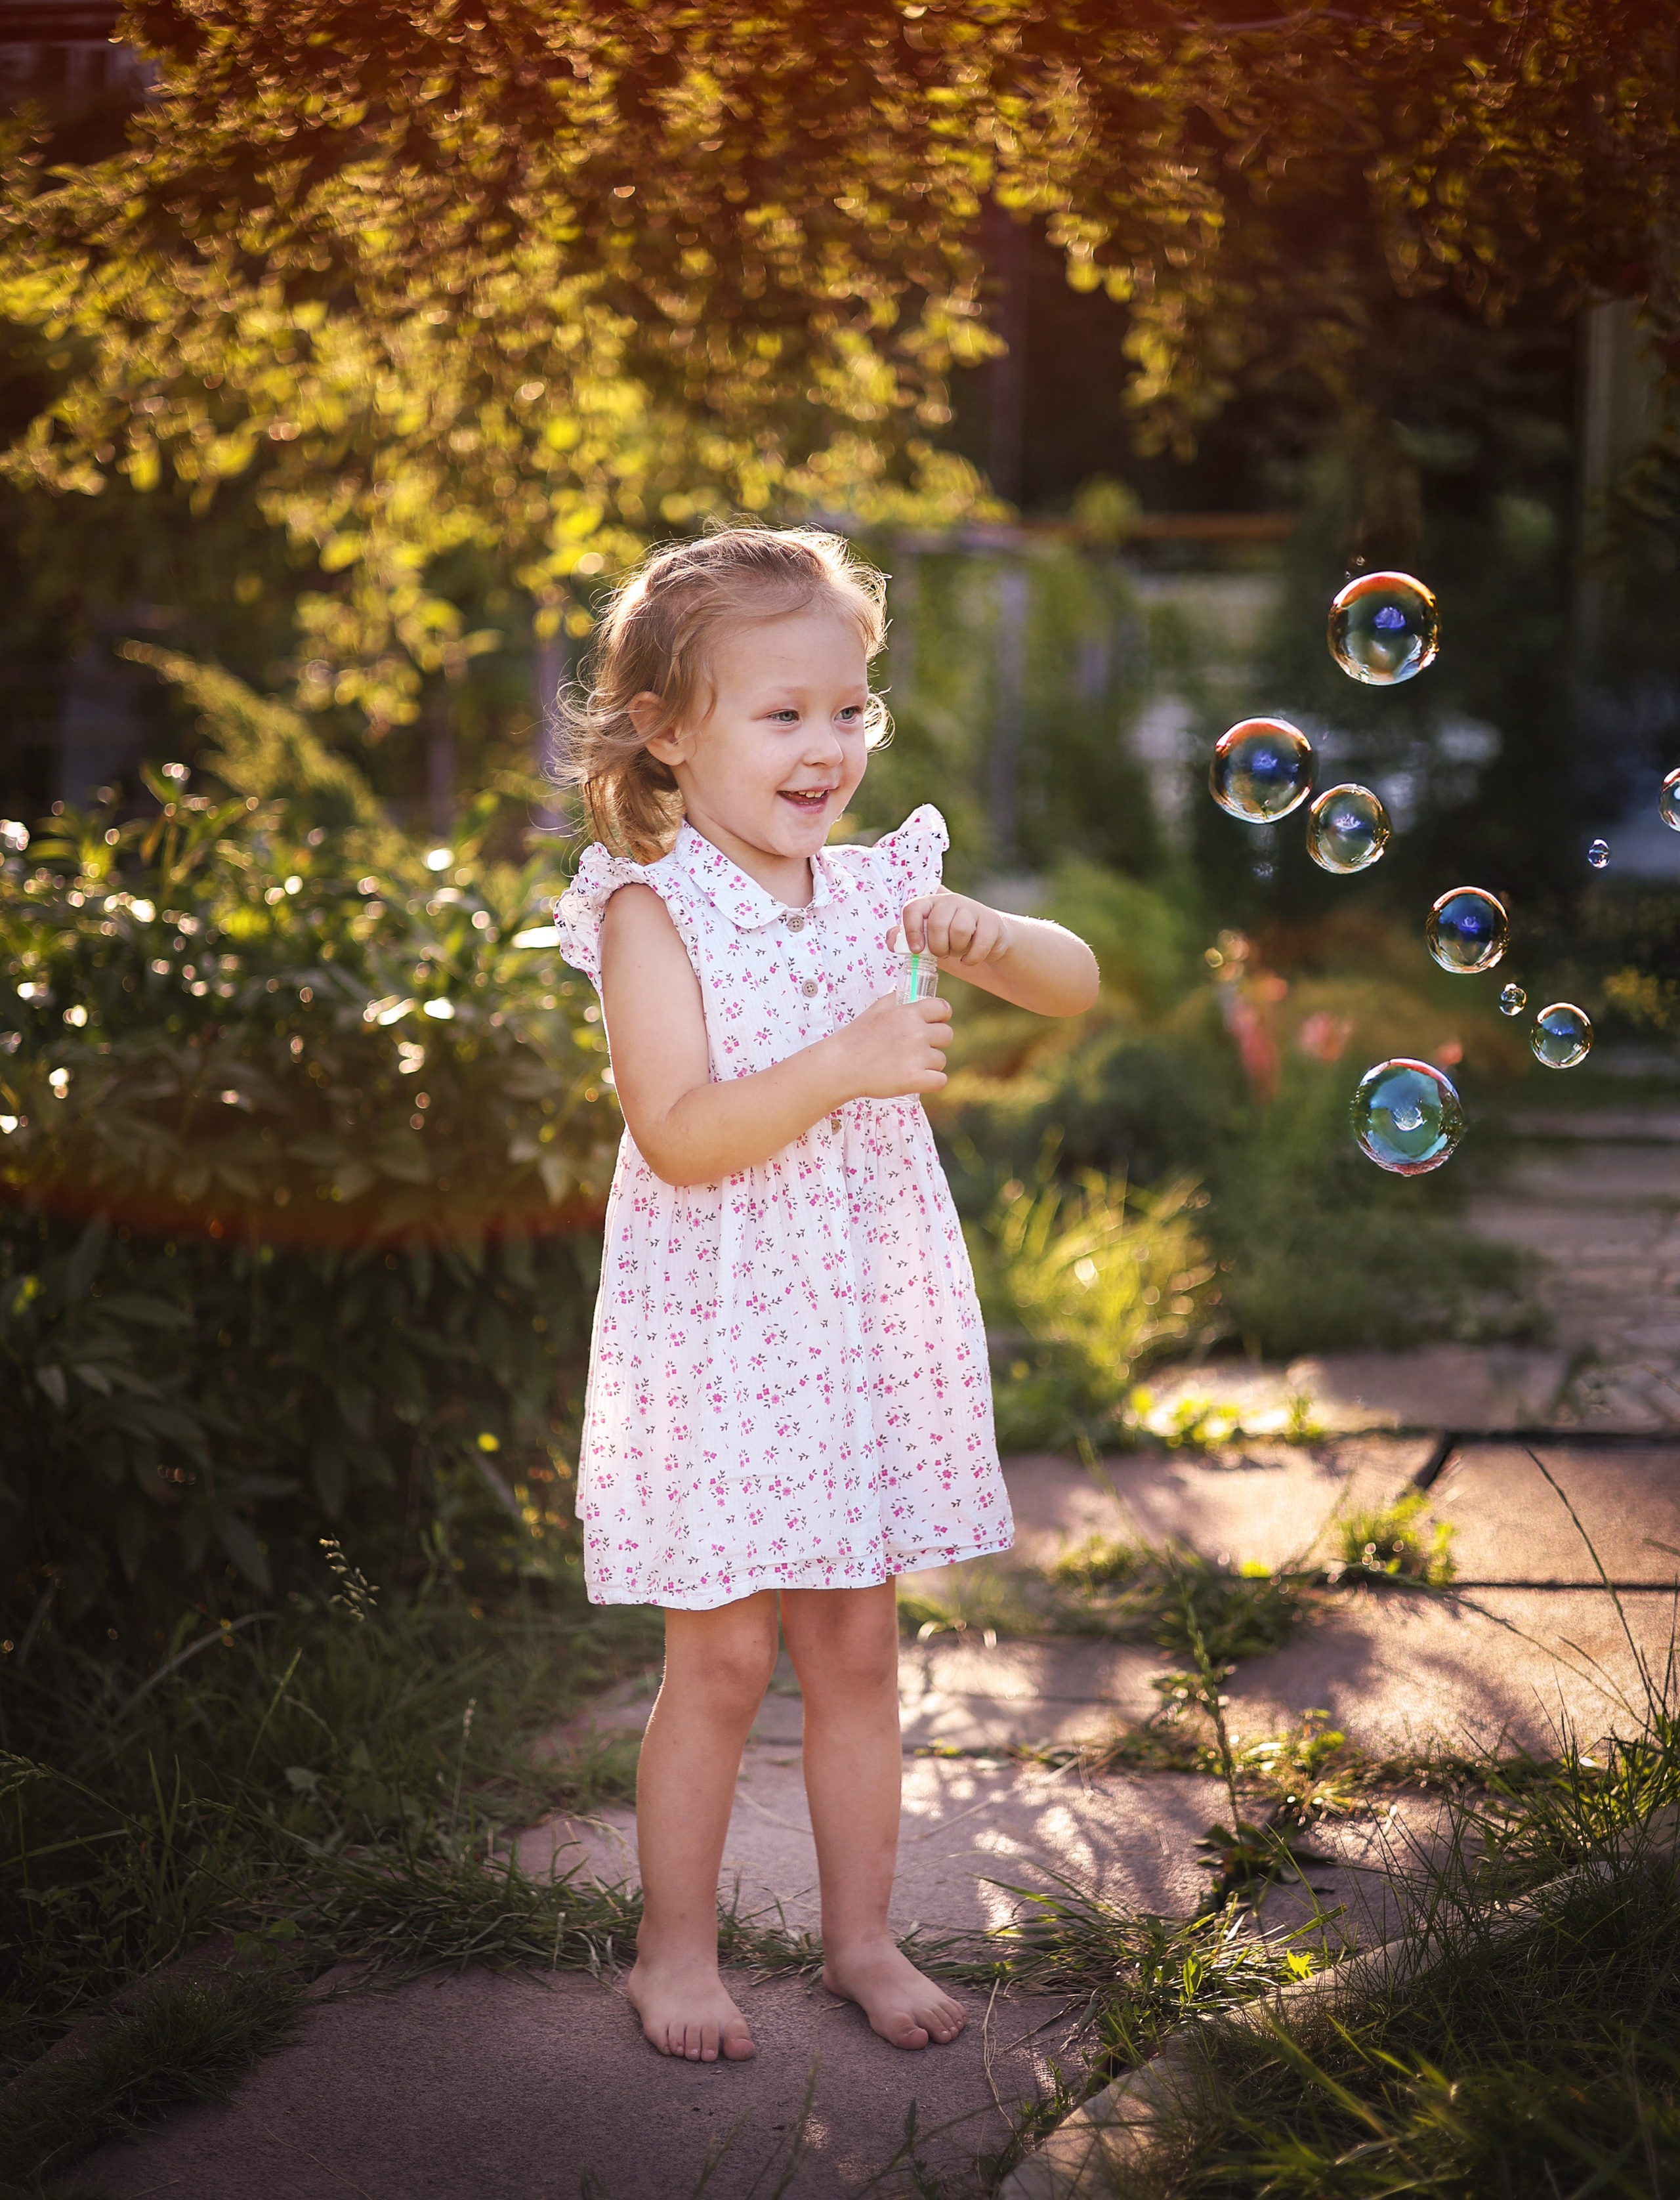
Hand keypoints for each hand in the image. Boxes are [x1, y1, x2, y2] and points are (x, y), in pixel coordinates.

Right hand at [834, 993, 952, 1099]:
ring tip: (906, 1066)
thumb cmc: (855, 1039)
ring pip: (941, 1060)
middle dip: (935, 1042)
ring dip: (929, 1064)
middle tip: (917, 1049)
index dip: (941, 1017)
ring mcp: (917, 1057)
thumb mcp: (875, 1010)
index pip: (944, 1009)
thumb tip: (906, 992)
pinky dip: (931, 1082)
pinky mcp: (915, 1079)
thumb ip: (894, 1000)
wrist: (840, 1066)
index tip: (935, 1024)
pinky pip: (940, 1081)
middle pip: (947, 1035)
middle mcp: (917, 1032)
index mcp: (908, 1013)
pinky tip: (917, 1080)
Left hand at [900, 891, 1012, 969]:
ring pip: (959, 930)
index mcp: (931, 903)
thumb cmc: (950, 938)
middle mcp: (951, 901)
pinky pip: (979, 944)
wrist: (986, 940)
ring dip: (957, 950)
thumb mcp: (928, 939)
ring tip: (957, 951)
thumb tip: (891, 941)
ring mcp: (972, 909)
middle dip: (938, 947)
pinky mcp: (991, 922)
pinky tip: (969, 959)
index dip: (911, 931)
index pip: (913, 908)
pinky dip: (972, 958)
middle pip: (937, 923)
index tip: (917, 950)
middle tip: (942, 953)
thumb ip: (907, 938)